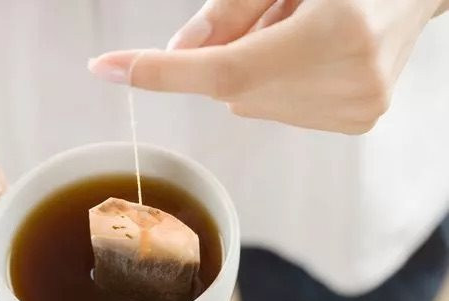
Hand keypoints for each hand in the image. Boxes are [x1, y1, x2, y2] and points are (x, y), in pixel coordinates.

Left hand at [89, 0, 444, 133]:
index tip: (108, 69)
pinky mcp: (355, 122)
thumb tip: (176, 55)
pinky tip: (305, 56)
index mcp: (339, 32)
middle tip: (263, 20)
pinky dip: (272, 86)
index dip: (162, 73)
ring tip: (296, 33)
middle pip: (235, 91)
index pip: (227, 70)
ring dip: (251, 72)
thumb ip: (227, 15)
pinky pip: (279, 111)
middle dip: (222, 60)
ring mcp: (357, 108)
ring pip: (251, 105)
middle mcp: (352, 80)